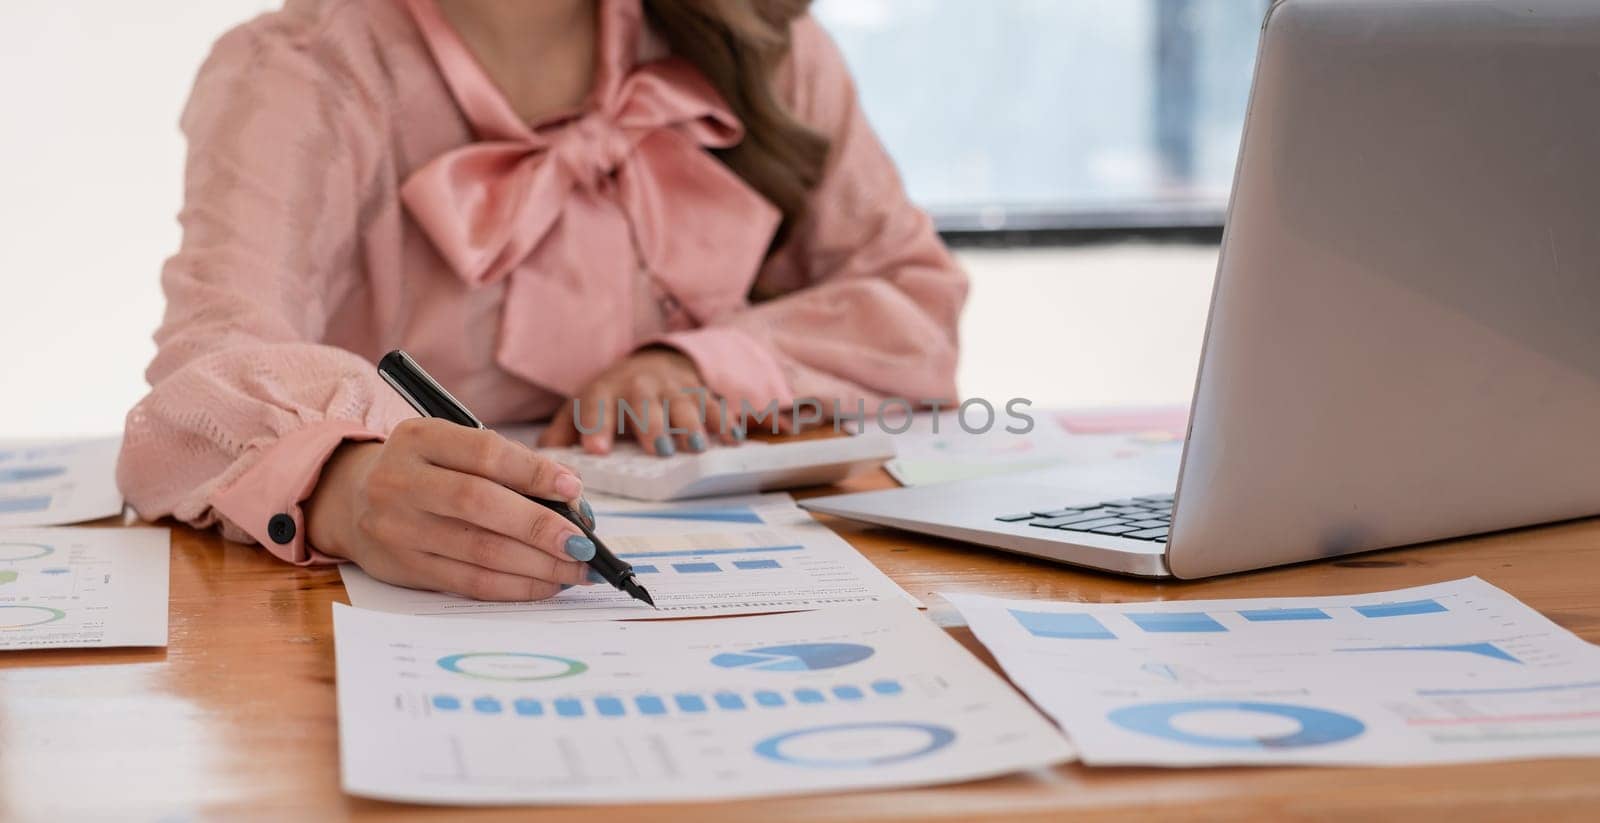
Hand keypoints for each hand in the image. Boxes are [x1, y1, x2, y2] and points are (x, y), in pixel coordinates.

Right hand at [306, 419, 597, 600]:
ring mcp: (397, 527)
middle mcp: (401, 481)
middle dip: (540, 527)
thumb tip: (570, 496)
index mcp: (420, 438)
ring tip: (575, 568)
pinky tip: (545, 584)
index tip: (574, 489)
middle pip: (479, 504)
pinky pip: (467, 583)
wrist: (352, 499)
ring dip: (537, 564)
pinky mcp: (403, 567)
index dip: (534, 472)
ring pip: (478, 551)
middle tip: (582, 543)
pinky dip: (514, 586)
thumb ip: (505, 464)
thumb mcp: (452, 448)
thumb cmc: (425, 470)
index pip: (485, 453)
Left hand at [539, 348, 742, 455]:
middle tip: (657, 448)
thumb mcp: (582, 407)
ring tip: (696, 446)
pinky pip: (716, 405)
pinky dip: (726, 421)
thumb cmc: (613, 397)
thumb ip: (562, 432)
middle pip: (646, 401)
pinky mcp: (701, 394)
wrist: (654, 363)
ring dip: (692, 424)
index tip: (597, 450)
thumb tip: (543, 459)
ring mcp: (674, 388)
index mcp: (605, 391)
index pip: (596, 404)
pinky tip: (732, 440)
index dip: (596, 425)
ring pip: (684, 403)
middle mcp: (641, 386)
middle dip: (652, 423)